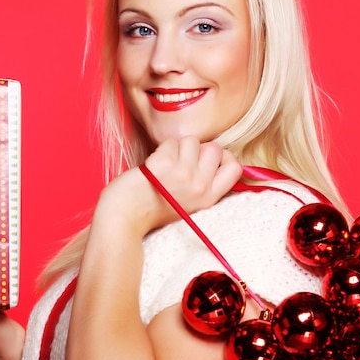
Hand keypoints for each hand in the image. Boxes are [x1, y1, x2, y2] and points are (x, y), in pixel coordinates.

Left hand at [97, 137, 241, 235]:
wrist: (124, 218)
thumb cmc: (154, 208)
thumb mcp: (189, 204)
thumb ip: (204, 185)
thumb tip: (214, 156)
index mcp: (209, 198)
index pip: (235, 168)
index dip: (224, 158)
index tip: (208, 160)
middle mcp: (200, 186)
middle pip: (214, 148)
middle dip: (197, 150)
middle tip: (180, 164)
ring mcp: (183, 174)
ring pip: (192, 141)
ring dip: (177, 148)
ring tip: (165, 167)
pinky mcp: (164, 164)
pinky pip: (171, 142)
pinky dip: (161, 150)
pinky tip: (153, 166)